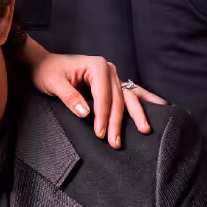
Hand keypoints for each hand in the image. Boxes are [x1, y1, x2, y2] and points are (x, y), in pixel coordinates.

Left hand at [26, 44, 164, 148]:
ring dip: (136, 115)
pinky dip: (145, 100)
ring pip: (128, 98)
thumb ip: (70, 97)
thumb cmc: (48, 72)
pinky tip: (160, 105)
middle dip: (118, 122)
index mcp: (97, 66)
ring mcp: (113, 76)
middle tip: (116, 142)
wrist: (45, 63)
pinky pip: (131, 93)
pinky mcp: (113, 83)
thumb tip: (86, 113)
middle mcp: (109, 69)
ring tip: (145, 130)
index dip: (103, 117)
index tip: (100, 134)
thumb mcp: (53, 83)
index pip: (104, 96)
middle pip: (118, 99)